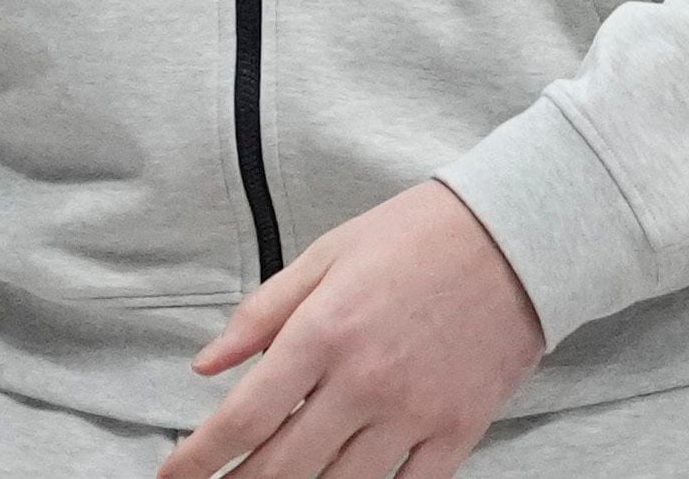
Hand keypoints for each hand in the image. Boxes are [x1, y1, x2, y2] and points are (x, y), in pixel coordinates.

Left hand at [157, 182, 542, 478]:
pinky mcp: (457, 430)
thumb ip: (262, 313)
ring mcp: (414, 413)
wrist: (518, 234)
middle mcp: (364, 381)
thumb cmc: (418, 236)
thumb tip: (206, 365)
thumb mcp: (327, 254)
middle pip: (282, 468)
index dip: (196, 458)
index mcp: (323, 332)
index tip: (171, 476)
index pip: (243, 417)